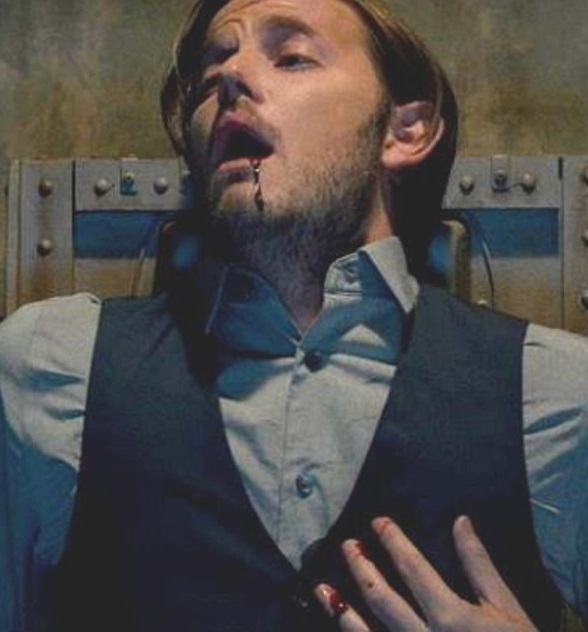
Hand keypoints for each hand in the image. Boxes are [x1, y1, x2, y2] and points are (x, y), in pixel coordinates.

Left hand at [315, 516, 537, 631]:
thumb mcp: (508, 608)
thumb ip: (480, 565)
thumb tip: (460, 521)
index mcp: (451, 616)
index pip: (413, 569)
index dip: (392, 541)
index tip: (377, 522)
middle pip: (382, 598)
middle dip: (360, 568)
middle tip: (347, 545)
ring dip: (341, 611)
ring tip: (320, 589)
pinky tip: (340, 627)